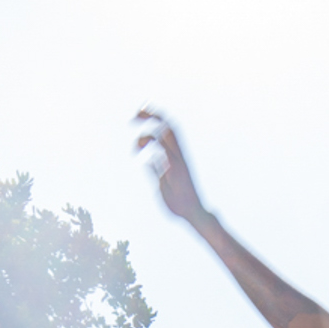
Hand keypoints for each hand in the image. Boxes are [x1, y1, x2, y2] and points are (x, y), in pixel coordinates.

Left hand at [134, 108, 206, 223]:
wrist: (192, 215)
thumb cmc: (178, 202)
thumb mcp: (162, 183)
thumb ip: (155, 171)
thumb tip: (147, 162)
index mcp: (178, 157)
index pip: (169, 130)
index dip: (157, 117)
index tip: (142, 113)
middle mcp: (180, 157)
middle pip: (169, 127)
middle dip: (154, 115)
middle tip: (137, 112)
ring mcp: (178, 163)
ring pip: (167, 135)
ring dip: (150, 127)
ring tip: (135, 127)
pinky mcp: (176, 171)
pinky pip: (164, 151)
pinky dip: (152, 144)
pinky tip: (138, 147)